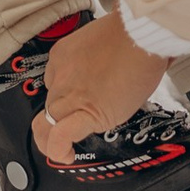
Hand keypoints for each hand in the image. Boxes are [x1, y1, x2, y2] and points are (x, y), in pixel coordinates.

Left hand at [36, 13, 164, 164]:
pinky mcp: (85, 111)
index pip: (55, 81)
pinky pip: (61, 136)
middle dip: (62, 117)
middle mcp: (61, 74)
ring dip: (51, 139)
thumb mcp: (105, 41)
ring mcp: (70, 93)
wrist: (141, 36)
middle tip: (76, 125)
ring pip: (47, 122)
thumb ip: (102, 57)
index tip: (79, 100)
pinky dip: (58, 149)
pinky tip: (65, 156)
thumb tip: (118, 68)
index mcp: (64, 55)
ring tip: (62, 149)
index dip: (68, 94)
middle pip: (51, 104)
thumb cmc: (136, 35)